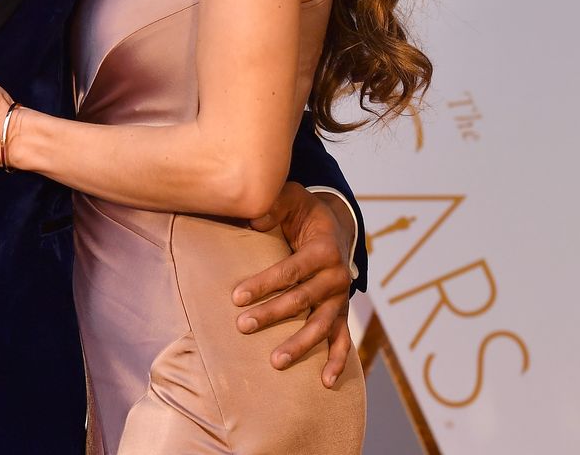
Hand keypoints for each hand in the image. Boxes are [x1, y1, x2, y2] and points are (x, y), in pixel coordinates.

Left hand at [230, 182, 355, 387]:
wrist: (336, 226)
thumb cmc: (306, 212)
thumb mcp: (291, 198)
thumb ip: (273, 205)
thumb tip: (253, 221)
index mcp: (323, 250)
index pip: (290, 271)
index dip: (263, 284)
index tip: (236, 297)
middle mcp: (336, 276)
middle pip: (302, 300)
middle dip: (272, 315)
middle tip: (242, 326)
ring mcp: (340, 298)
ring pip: (321, 325)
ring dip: (300, 344)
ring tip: (275, 361)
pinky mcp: (341, 311)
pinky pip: (342, 339)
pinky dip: (337, 360)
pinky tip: (326, 382)